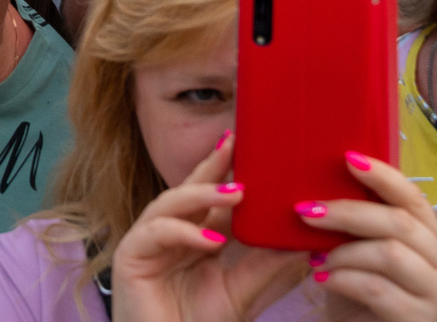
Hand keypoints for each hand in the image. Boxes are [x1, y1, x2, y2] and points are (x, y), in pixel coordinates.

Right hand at [110, 139, 306, 321]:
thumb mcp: (242, 293)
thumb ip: (268, 267)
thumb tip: (306, 242)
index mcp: (194, 237)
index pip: (213, 198)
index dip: (229, 172)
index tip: (254, 147)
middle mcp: (170, 232)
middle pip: (189, 189)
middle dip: (212, 165)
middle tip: (236, 143)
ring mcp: (148, 241)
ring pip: (171, 203)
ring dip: (202, 195)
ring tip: (236, 193)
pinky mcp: (130, 255)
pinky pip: (156, 232)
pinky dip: (184, 232)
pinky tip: (210, 240)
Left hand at [295, 151, 436, 321]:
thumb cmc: (358, 292)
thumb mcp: (360, 249)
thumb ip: (359, 222)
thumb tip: (321, 177)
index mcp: (436, 240)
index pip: (413, 198)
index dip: (382, 175)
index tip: (347, 157)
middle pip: (399, 223)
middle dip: (347, 212)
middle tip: (306, 212)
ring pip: (389, 254)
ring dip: (343, 252)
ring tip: (316, 260)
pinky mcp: (422, 321)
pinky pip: (376, 288)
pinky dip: (342, 279)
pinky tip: (322, 280)